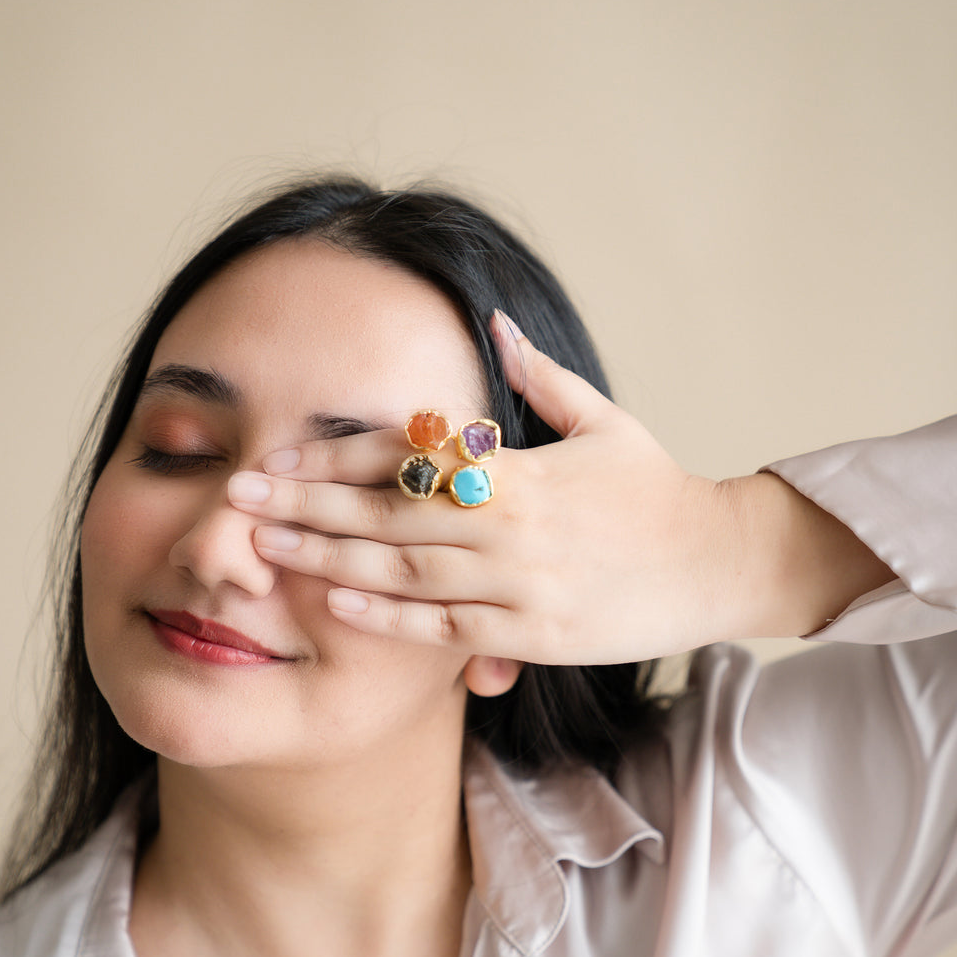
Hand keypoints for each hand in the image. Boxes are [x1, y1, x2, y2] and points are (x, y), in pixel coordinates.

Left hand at [227, 313, 742, 664]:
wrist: (719, 562)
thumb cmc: (655, 489)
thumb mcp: (605, 420)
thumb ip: (541, 377)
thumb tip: (495, 321)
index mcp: (521, 469)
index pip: (410, 456)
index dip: (336, 456)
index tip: (277, 454)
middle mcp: (511, 525)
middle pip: (389, 513)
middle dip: (307, 505)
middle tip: (237, 498)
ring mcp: (520, 585)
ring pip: (405, 572)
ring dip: (329, 559)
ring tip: (264, 551)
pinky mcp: (533, 636)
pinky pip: (447, 628)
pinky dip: (389, 617)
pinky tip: (336, 602)